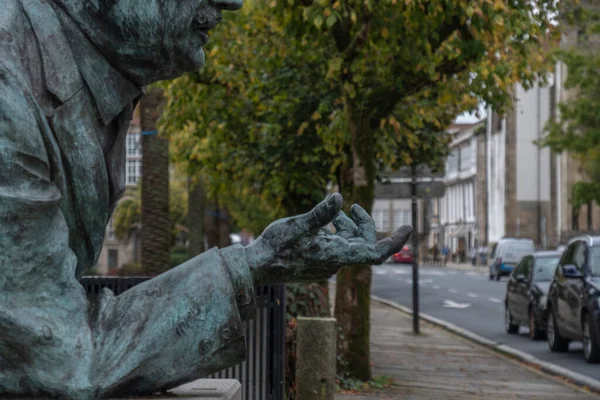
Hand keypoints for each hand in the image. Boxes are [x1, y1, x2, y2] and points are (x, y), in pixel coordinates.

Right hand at [245, 193, 412, 284]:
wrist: (257, 268)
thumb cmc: (275, 247)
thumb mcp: (297, 225)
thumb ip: (320, 214)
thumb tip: (340, 197)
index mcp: (336, 255)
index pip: (376, 252)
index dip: (395, 241)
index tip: (407, 227)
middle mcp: (335, 262)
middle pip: (363, 243)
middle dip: (362, 224)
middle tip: (352, 206)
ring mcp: (327, 264)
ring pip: (348, 244)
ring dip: (345, 226)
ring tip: (332, 212)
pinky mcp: (318, 264)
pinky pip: (336, 247)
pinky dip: (334, 233)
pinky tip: (321, 224)